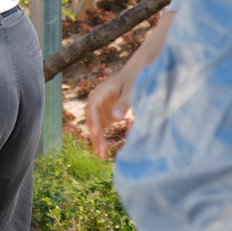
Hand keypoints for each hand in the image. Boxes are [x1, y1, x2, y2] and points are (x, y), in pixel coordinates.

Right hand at [84, 16, 171, 157]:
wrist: (139, 74)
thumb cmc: (136, 79)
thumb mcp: (132, 89)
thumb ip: (124, 103)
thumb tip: (115, 118)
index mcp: (102, 91)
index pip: (92, 107)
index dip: (93, 121)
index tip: (97, 134)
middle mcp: (98, 99)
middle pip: (92, 119)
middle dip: (95, 135)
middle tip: (102, 151)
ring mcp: (102, 107)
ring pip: (95, 125)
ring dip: (98, 139)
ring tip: (102, 156)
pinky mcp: (107, 114)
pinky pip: (102, 128)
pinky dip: (102, 138)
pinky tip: (104, 151)